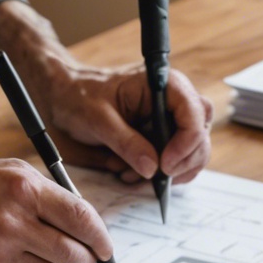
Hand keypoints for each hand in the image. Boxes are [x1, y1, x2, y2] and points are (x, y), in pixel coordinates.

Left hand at [0, 0, 212, 185]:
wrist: (62, 99)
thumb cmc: (78, 97)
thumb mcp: (97, 118)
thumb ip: (126, 142)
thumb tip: (153, 168)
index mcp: (163, 85)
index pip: (195, 113)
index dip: (187, 143)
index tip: (166, 165)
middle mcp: (172, 102)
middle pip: (201, 136)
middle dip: (183, 162)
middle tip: (157, 177)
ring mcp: (168, 123)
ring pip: (192, 153)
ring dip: (170, 172)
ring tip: (135, 176)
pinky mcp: (159, 140)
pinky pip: (172, 164)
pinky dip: (157, 176)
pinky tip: (131, 175)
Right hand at [0, 139, 112, 262]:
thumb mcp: (11, 172)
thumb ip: (50, 194)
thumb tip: (87, 224)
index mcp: (23, 190)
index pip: (81, 219)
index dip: (101, 238)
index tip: (106, 249)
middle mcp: (12, 223)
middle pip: (74, 256)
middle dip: (87, 262)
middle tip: (85, 261)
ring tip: (48, 261)